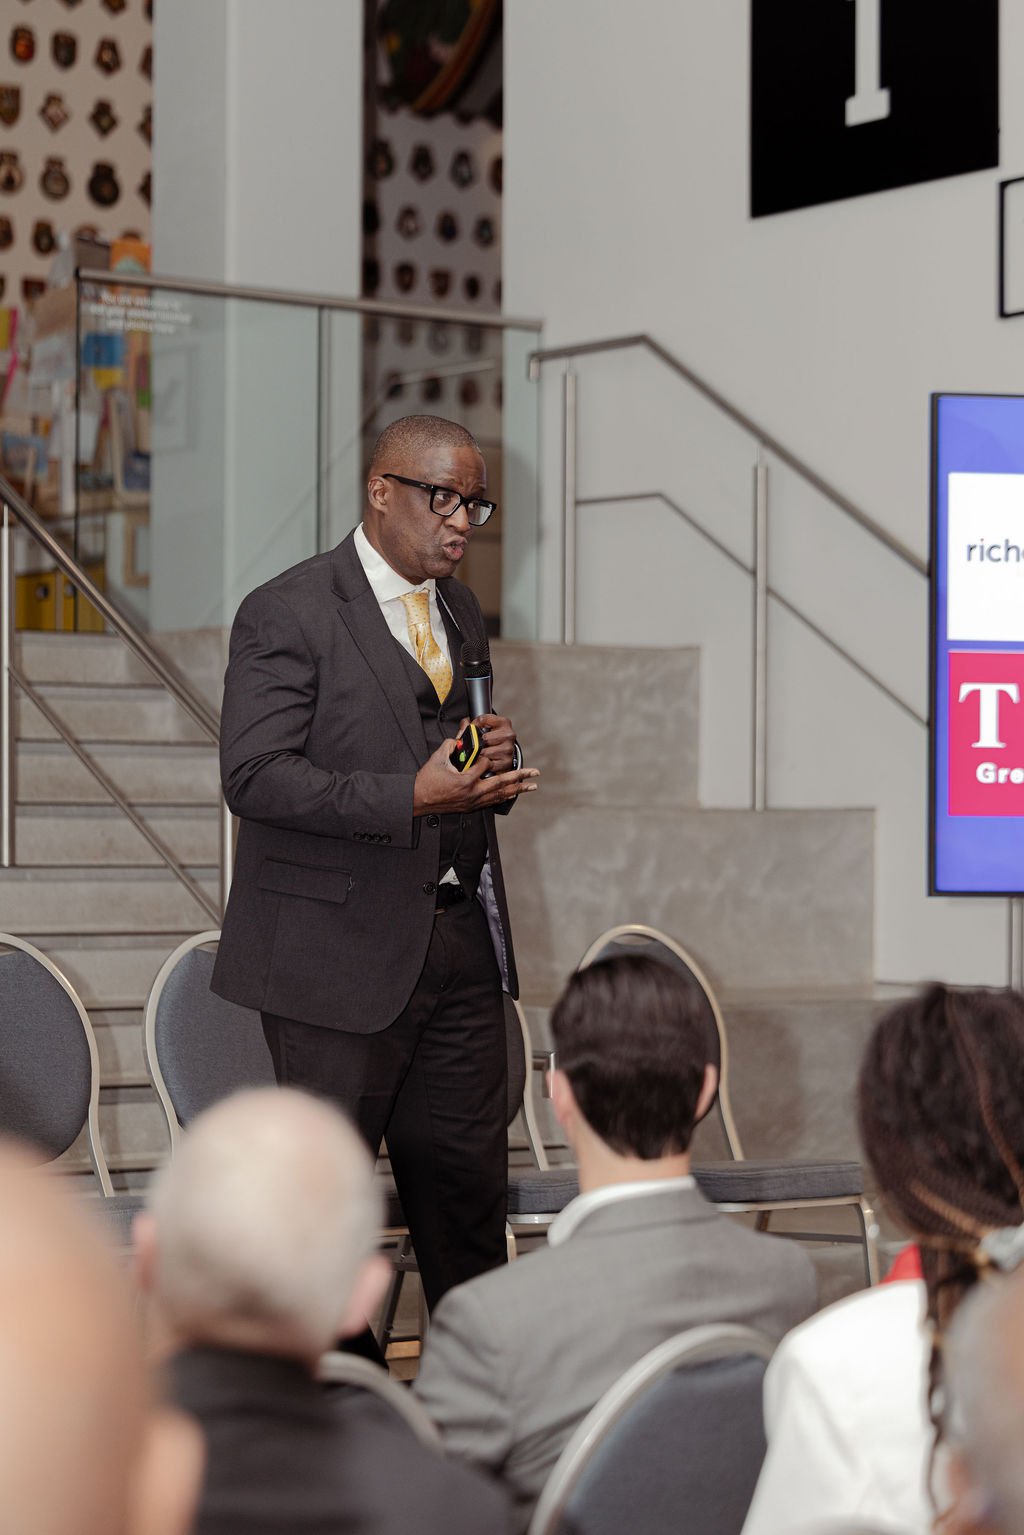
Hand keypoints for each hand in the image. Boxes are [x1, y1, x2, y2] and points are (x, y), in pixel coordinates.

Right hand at [413, 732, 537, 815]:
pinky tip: (513, 793)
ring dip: (517, 789)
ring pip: (500, 795)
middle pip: (502, 783)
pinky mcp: (471, 806)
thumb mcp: (438, 758)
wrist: (418, 799)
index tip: (480, 752)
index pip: (484, 764)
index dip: (483, 756)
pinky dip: (504, 796)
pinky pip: (492, 801)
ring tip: (531, 785)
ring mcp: (473, 802)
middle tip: (535, 773)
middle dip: (520, 777)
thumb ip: (452, 744)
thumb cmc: (427, 779)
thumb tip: (461, 736)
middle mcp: (473, 793)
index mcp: (465, 780)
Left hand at [473, 713, 518, 774]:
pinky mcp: (506, 762)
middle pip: (485, 738)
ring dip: (480, 753)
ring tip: (481, 751)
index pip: (483, 719)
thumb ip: (471, 723)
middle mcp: (509, 735)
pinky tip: (485, 759)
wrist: (503, 752)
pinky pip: (489, 763)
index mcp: (504, 723)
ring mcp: (508, 749)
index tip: (474, 728)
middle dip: (478, 742)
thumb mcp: (484, 727)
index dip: (475, 724)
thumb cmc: (493, 739)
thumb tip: (464, 725)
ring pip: (486, 752)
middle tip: (478, 743)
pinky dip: (484, 762)